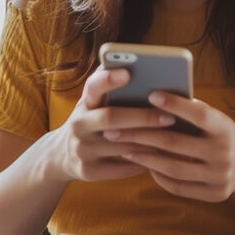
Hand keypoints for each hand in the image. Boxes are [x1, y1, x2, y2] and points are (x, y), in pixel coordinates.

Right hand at [47, 68, 178, 182]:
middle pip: (111, 118)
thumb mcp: (93, 103)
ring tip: (173, 138)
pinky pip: (121, 168)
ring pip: (121, 146)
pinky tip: (161, 157)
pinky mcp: (88, 171)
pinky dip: (142, 162)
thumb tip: (138, 63)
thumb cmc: (90, 121)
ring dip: (148, 142)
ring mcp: (82, 149)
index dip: (108, 80)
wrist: (61, 156)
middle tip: (170, 117)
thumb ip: (109, 86)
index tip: (128, 72)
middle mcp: (78, 125)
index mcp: (84, 103)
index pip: (93, 87)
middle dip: (142, 117)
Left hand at [107, 91, 234, 201]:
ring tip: (122, 148)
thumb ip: (191, 112)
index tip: (151, 94)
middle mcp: (224, 153)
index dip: (175, 105)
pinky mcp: (213, 195)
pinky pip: (177, 186)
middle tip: (114, 128)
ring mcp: (219, 177)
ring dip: (144, 157)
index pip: (198, 114)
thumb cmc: (219, 134)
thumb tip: (152, 98)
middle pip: (175, 143)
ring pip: (172, 167)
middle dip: (141, 135)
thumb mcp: (215, 119)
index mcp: (225, 128)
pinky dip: (157, 174)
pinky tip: (142, 164)